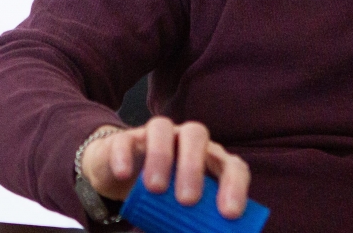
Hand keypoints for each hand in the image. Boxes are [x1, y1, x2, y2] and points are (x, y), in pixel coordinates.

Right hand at [79, 117, 249, 218]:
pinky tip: (123, 174)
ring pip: (162, 129)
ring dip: (161, 156)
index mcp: (207, 158)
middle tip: (187, 200)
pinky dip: (124, 155)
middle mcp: (184, 140)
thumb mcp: (180, 211)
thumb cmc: (161, 196)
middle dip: (193, 166)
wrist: (119, 176)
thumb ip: (191, 224)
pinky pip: (125, 140)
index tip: (229, 214)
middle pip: (196, 136)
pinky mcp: (125, 139)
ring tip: (156, 189)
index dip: (234, 185)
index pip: (230, 164)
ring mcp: (153, 135)